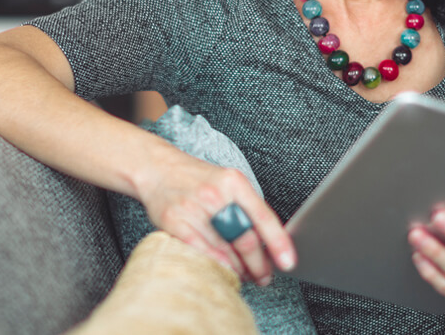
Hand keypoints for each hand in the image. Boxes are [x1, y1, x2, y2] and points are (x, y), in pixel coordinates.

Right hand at [135, 155, 296, 285]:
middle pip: (245, 238)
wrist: (156, 168)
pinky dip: (216, 265)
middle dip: (259, 264)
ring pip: (224, 250)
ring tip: (245, 274)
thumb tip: (268, 244)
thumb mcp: (227, 183)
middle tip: (264, 276)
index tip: (288, 262)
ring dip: (239, 269)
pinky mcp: (173, 221)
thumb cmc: (196, 179)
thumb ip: (246, 208)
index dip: (278, 243)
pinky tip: (224, 270)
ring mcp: (193, 208)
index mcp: (234, 182)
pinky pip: (200, 252)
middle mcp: (215, 193)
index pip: (263, 216)